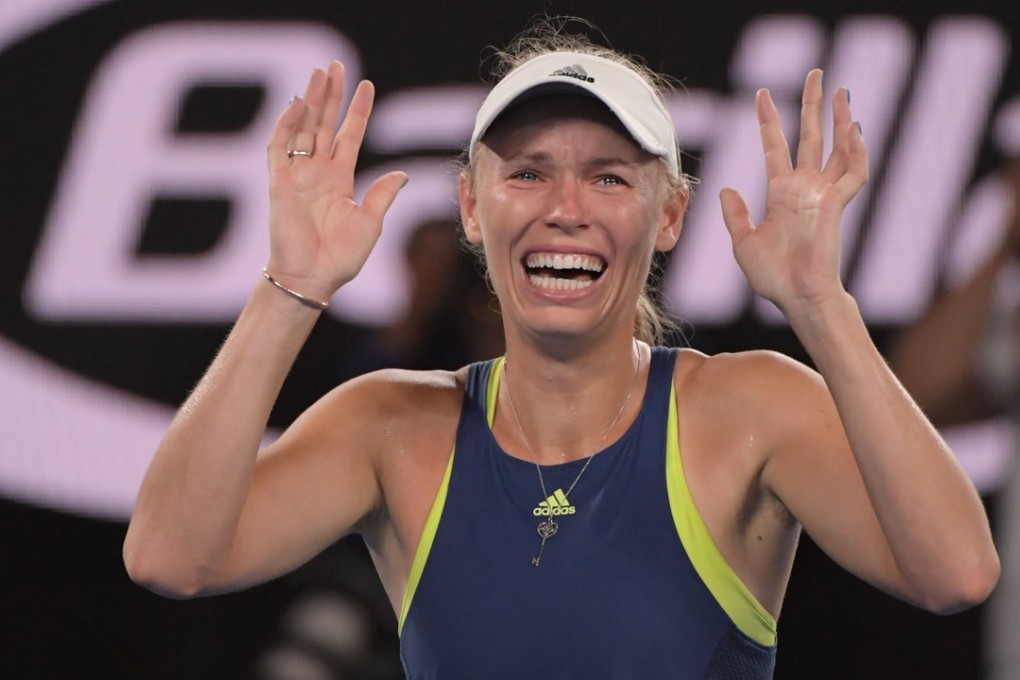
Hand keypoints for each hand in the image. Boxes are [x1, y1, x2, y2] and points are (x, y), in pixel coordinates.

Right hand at [265, 61, 407, 300]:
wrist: (313, 278)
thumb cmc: (341, 257)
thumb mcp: (371, 222)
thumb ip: (383, 195)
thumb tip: (403, 173)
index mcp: (340, 179)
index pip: (349, 135)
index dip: (357, 111)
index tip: (366, 86)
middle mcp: (317, 172)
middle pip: (324, 123)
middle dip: (330, 95)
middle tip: (336, 65)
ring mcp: (297, 175)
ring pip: (302, 128)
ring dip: (310, 101)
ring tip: (319, 74)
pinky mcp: (279, 184)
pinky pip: (279, 148)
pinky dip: (286, 126)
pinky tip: (297, 105)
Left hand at [719, 69, 867, 318]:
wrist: (796, 298)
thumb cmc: (772, 277)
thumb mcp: (743, 243)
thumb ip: (735, 215)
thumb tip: (725, 189)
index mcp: (781, 194)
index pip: (775, 148)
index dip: (770, 121)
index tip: (762, 95)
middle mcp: (805, 189)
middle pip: (810, 137)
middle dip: (812, 105)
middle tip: (815, 73)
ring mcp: (823, 196)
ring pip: (836, 148)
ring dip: (839, 120)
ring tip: (840, 90)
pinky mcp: (837, 206)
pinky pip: (853, 174)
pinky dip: (856, 152)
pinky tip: (855, 129)